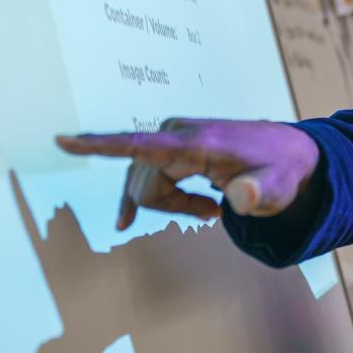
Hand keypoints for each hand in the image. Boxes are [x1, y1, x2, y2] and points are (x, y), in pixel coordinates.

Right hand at [55, 118, 319, 229]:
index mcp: (197, 142)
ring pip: (145, 185)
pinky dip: (157, 200)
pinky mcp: (173, 146)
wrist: (290, 153)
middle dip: (171, 207)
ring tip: (211, 209)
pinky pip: (148, 179)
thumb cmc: (282, 170)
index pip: (141, 145)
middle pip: (144, 184)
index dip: (100, 146)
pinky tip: (143, 218)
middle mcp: (177, 135)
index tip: (63, 141)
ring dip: (172, 204)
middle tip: (214, 214)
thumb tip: (240, 199)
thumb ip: (261, 193)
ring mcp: (172, 139)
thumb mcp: (279, 187)